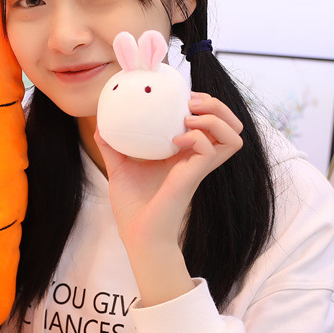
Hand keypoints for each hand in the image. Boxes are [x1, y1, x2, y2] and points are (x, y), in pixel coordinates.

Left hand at [95, 92, 242, 302]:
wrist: (137, 235)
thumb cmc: (132, 208)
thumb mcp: (119, 169)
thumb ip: (113, 147)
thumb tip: (99, 126)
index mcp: (184, 155)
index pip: (211, 124)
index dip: (206, 106)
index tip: (184, 97)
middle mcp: (196, 159)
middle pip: (232, 126)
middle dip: (218, 106)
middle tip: (192, 102)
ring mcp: (198, 168)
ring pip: (233, 136)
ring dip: (215, 119)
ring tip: (189, 117)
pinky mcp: (193, 178)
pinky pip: (209, 149)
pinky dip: (197, 137)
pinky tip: (176, 140)